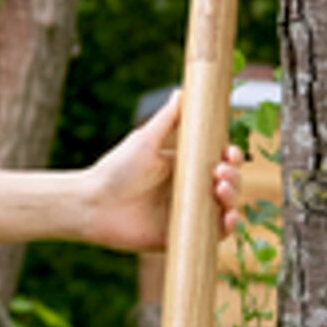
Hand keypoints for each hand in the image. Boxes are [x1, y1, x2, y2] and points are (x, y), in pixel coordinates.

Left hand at [75, 90, 243, 254]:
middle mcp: (188, 191)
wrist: (92, 204)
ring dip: (233, 198)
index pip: (219, 161)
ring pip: (224, 208)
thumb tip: (183, 90)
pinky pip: (212, 236)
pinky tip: (228, 217)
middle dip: (234, 177)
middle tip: (221, 172)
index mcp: (183, 167)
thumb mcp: (145, 140)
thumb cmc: (115, 169)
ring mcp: (186, 214)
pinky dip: (227, 228)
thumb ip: (167, 118)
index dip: (231, 157)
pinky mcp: (180, 236)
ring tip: (220, 189)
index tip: (230, 152)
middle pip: (227, 184)